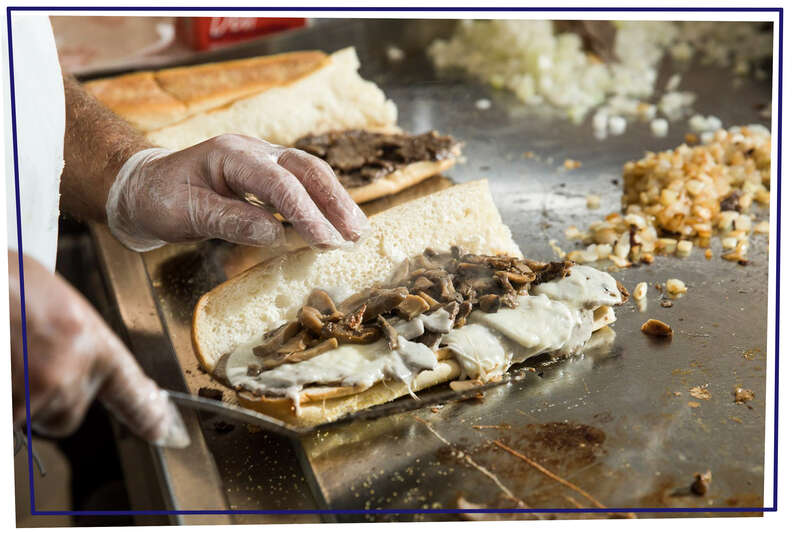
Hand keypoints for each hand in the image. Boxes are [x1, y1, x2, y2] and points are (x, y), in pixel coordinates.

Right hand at [9, 251, 188, 447]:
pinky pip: (11, 421)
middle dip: (46, 402)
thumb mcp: (54, 303)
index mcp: (91, 340)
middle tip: (25, 368)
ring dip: (17, 400)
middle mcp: (72, 372)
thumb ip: (70, 339)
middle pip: (67, 415)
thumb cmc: (11, 284)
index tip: (162, 428)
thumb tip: (64, 353)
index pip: (133, 391)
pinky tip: (5, 372)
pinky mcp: (12, 405)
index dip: (148, 414)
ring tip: (10, 360)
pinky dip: (5, 403)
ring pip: (30, 418)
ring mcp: (40, 392)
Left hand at [106, 134, 369, 251]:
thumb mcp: (185, 213)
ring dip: (336, 201)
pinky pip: (303, 184)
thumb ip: (229, 221)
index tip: (325, 241)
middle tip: (356, 233)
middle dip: (335, 201)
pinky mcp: (268, 174)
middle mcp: (253, 151)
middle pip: (306, 169)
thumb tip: (274, 235)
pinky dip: (324, 203)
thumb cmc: (159, 199)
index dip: (305, 213)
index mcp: (230, 155)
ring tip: (358, 231)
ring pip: (311, 173)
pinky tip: (338, 224)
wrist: (143, 186)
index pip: (279, 183)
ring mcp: (263, 159)